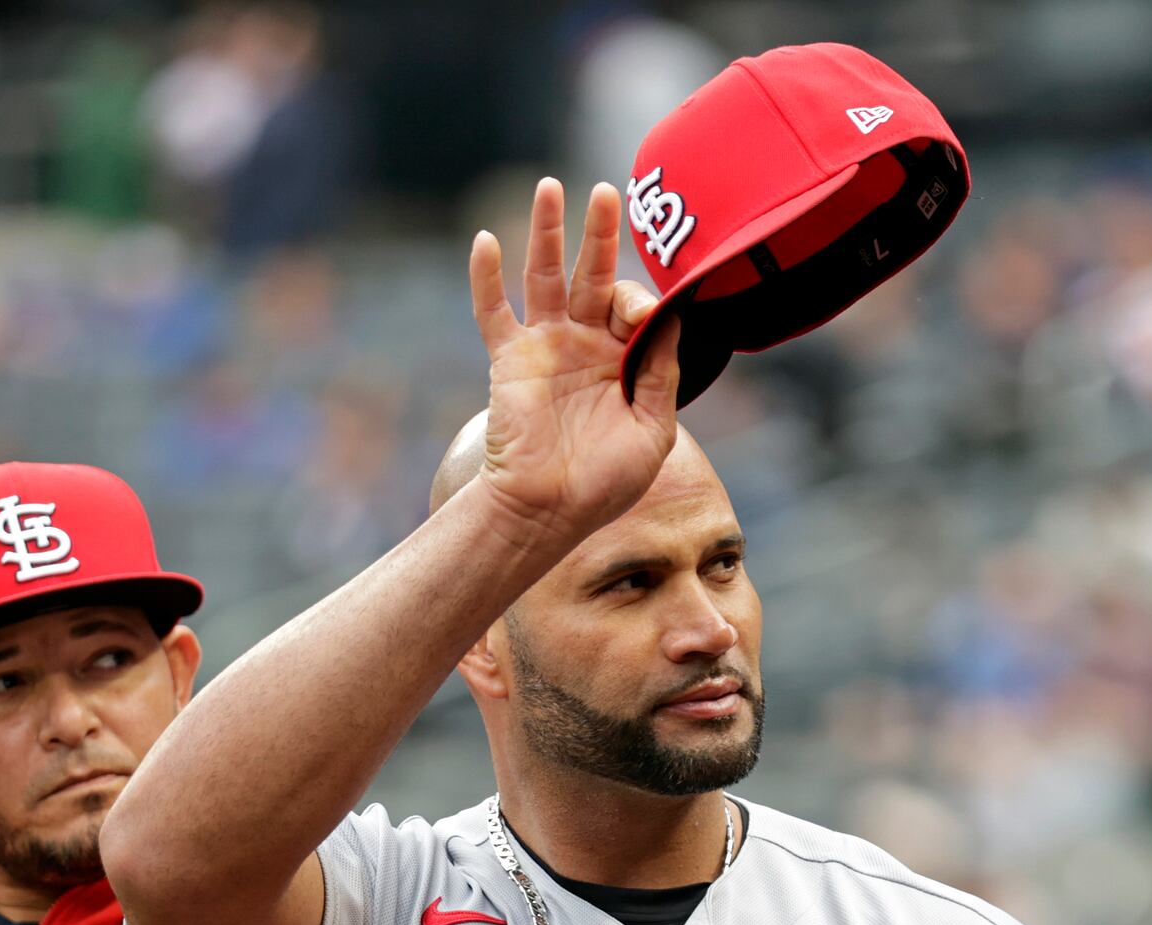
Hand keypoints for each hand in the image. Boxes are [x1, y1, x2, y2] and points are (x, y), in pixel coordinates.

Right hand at [466, 178, 681, 555]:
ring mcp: (545, 348)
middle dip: (599, 234)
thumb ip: (662, 372)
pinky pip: (493, 312)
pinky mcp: (510, 359)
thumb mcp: (654, 430)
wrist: (550, 511)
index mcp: (622, 360)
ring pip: (545, 277)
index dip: (641, 302)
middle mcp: (583, 345)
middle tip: (606, 192)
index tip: (640, 318)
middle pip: (591, 275)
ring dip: (546, 232)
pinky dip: (486, 277)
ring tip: (550, 187)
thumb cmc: (605, 482)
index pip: (634, 307)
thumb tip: (667, 317)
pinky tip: (484, 240)